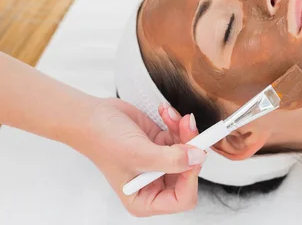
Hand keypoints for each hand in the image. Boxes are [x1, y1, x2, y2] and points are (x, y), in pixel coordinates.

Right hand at [79, 98, 203, 216]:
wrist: (91, 115)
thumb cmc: (103, 140)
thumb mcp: (139, 154)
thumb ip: (171, 160)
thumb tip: (198, 158)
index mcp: (144, 199)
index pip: (183, 199)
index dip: (191, 176)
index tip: (193, 153)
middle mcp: (154, 184)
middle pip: (190, 171)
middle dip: (191, 147)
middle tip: (188, 125)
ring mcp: (160, 164)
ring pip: (189, 151)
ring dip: (185, 131)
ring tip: (172, 116)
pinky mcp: (161, 145)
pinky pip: (182, 136)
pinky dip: (177, 123)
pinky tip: (165, 113)